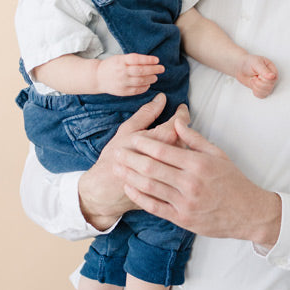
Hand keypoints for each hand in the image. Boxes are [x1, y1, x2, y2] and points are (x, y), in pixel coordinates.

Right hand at [78, 94, 183, 229]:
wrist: (105, 190)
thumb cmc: (113, 158)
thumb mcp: (127, 131)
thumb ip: (147, 113)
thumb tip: (161, 99)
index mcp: (163, 140)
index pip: (181, 121)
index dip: (182, 112)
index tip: (181, 108)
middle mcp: (172, 156)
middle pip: (185, 137)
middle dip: (181, 129)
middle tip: (174, 123)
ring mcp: (173, 172)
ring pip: (184, 154)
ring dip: (179, 145)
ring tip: (168, 142)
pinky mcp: (170, 185)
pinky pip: (178, 170)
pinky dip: (175, 162)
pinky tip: (166, 159)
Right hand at [96, 53, 164, 95]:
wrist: (98, 77)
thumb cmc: (112, 66)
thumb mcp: (119, 58)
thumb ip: (132, 60)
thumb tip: (150, 61)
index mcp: (120, 61)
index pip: (136, 59)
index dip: (148, 60)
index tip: (157, 60)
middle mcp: (121, 71)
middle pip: (140, 71)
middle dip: (153, 70)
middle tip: (161, 69)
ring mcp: (121, 82)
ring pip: (140, 81)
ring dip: (150, 79)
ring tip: (155, 77)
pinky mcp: (122, 91)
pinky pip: (136, 90)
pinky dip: (144, 87)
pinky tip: (148, 84)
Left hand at [113, 113, 281, 246]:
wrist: (248, 212)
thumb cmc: (233, 181)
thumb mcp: (217, 154)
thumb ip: (194, 138)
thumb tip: (176, 120)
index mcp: (198, 163)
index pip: (163, 150)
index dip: (144, 143)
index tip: (132, 137)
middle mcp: (190, 182)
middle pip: (152, 167)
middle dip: (131, 158)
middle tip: (117, 151)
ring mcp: (185, 202)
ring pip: (150, 187)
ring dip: (131, 176)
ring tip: (117, 167)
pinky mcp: (182, 219)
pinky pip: (155, 206)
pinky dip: (139, 197)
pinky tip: (130, 188)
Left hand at [236, 55, 277, 98]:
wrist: (239, 67)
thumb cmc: (248, 62)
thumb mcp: (256, 63)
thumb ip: (264, 70)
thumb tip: (272, 76)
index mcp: (272, 70)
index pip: (273, 79)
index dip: (264, 78)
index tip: (258, 74)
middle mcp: (271, 78)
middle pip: (270, 87)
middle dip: (258, 82)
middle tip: (254, 76)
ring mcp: (267, 84)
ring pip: (266, 92)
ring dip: (256, 87)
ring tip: (253, 79)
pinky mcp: (261, 89)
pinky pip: (262, 95)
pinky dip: (255, 91)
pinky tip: (253, 85)